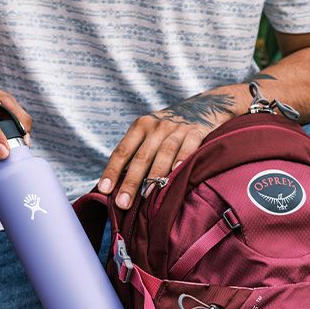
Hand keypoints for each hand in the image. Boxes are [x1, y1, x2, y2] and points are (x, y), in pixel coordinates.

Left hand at [98, 89, 241, 208]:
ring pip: (164, 153)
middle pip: (141, 157)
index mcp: (141, 126)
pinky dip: (183, 159)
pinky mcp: (198, 131)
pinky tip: (177, 172)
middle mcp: (157, 126)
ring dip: (155, 175)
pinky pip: (189, 146)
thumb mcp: (150, 133)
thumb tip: (117, 186)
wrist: (205, 105)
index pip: (122, 151)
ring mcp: (178, 128)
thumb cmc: (169, 129)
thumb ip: (136, 154)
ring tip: (147, 195)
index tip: (104, 190)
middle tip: (123, 203)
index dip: (112, 171)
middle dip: (131, 181)